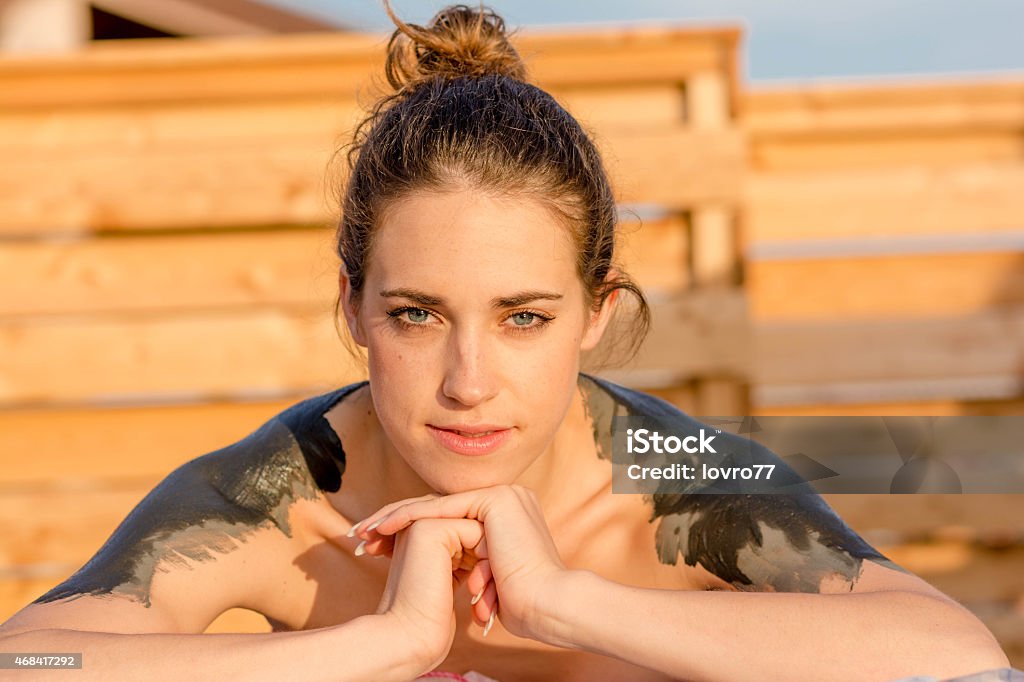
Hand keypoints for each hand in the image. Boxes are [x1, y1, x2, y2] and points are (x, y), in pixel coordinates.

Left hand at [352, 485, 568, 642]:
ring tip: (365, 532)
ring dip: (396, 517)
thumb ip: (474, 567)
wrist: (545, 606)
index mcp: (507, 516)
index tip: (377, 546)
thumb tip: (461, 578)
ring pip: (436, 505)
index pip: (448, 517)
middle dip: (396, 522)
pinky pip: (442, 506)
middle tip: (362, 536)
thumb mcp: (488, 579)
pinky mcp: (495, 500)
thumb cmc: (520, 605)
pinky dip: (410, 516)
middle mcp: (506, 499)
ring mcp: (503, 496)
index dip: (410, 530)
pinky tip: (383, 527)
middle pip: (438, 508)